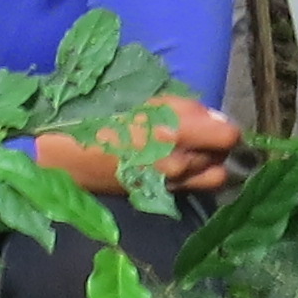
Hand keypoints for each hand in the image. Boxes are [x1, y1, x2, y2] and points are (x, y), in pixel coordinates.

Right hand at [38, 97, 242, 195]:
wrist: (67, 156)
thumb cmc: (101, 118)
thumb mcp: (145, 101)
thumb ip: (185, 109)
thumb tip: (215, 118)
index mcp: (176, 131)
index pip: (229, 135)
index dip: (223, 125)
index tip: (211, 119)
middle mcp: (180, 162)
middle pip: (223, 155)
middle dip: (216, 142)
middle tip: (199, 131)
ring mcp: (173, 183)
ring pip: (214, 176)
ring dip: (210, 162)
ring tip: (194, 150)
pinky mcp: (162, 196)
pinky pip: (195, 187)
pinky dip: (195, 175)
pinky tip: (178, 164)